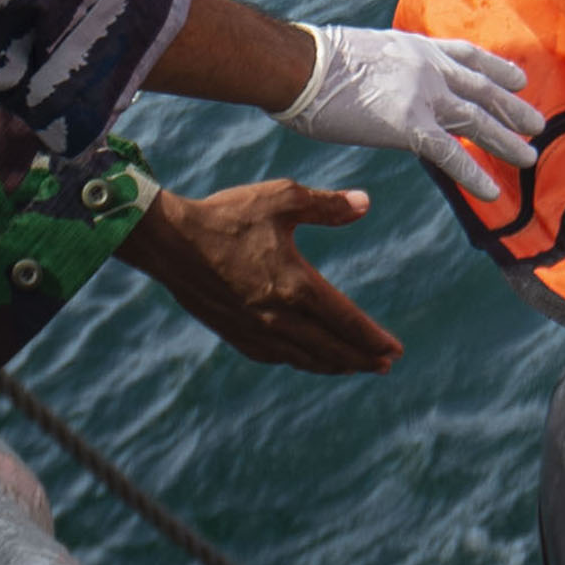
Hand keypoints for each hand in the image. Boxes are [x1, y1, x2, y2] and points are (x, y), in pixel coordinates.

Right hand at [118, 180, 400, 374]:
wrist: (169, 241)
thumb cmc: (226, 216)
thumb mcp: (282, 199)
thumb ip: (327, 205)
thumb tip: (365, 203)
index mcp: (296, 285)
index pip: (347, 321)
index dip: (373, 338)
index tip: (395, 350)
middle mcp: (279, 316)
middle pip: (331, 348)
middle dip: (362, 358)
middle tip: (384, 365)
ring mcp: (255, 330)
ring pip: (305, 357)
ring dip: (334, 364)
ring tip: (354, 366)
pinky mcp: (235, 333)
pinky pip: (276, 356)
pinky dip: (300, 360)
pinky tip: (307, 358)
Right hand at [281, 26, 543, 200]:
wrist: (298, 65)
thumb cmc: (314, 60)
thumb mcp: (364, 50)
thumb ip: (387, 66)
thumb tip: (386, 83)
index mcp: (415, 46)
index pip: (467, 55)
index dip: (496, 68)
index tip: (519, 79)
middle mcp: (428, 67)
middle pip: (482, 88)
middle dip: (512, 108)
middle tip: (538, 125)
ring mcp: (422, 95)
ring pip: (476, 120)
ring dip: (505, 141)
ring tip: (530, 158)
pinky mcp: (408, 125)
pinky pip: (450, 153)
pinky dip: (473, 173)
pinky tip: (492, 192)